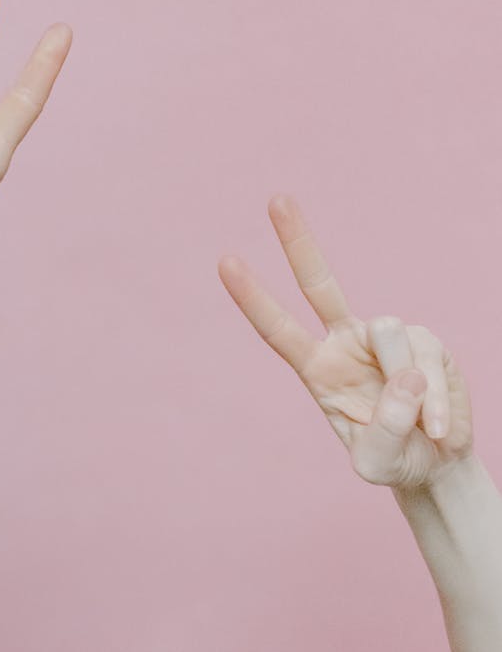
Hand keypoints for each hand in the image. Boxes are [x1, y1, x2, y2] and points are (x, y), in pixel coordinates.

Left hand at [218, 194, 472, 490]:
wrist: (435, 464)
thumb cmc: (394, 459)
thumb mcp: (376, 463)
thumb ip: (385, 428)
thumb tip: (405, 373)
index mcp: (317, 368)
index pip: (278, 329)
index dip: (253, 297)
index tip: (225, 260)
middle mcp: (346, 341)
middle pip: (319, 283)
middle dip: (298, 240)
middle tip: (276, 198)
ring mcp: (385, 337)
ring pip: (389, 334)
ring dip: (407, 387)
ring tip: (419, 425)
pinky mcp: (424, 341)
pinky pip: (427, 358)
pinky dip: (435, 401)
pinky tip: (437, 425)